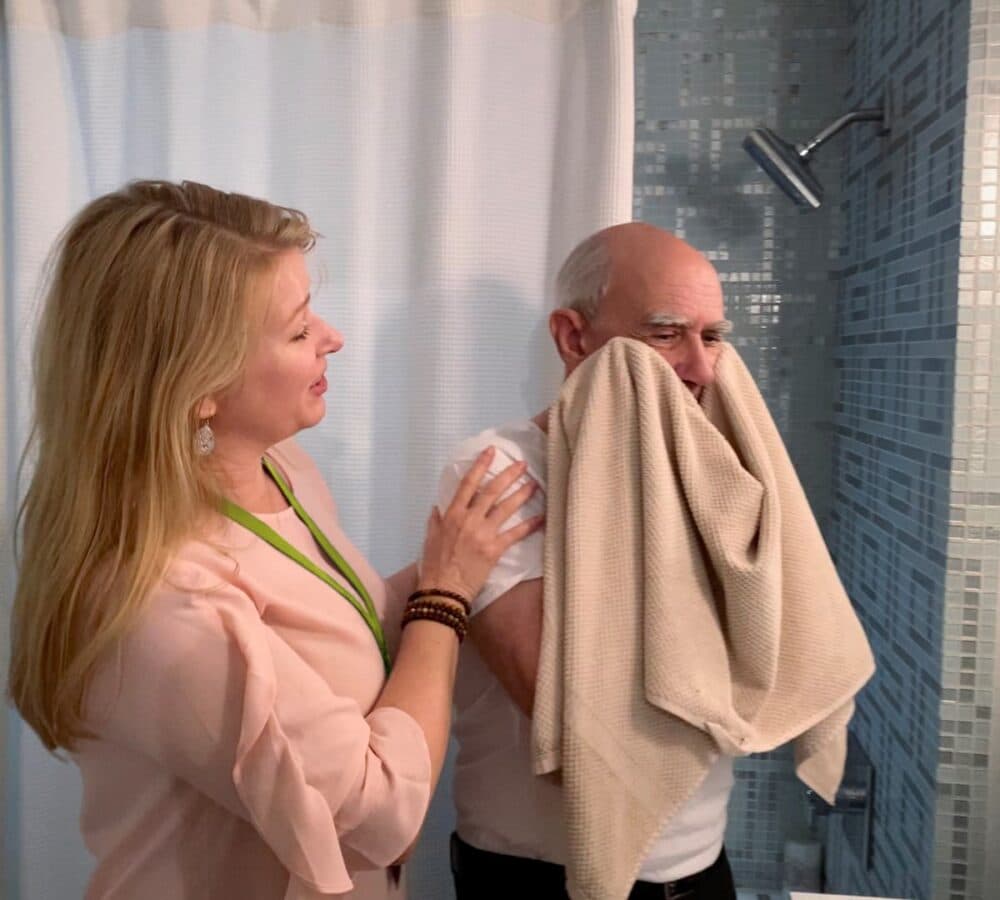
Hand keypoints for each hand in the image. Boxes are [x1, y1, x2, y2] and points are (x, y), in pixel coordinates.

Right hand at [418, 447, 542, 599]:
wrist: (443, 590)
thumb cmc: (434, 565)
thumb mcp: (430, 538)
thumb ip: (437, 520)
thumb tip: (439, 506)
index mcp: (452, 514)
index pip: (468, 483)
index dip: (480, 465)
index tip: (491, 452)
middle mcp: (469, 519)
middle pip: (492, 491)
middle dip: (508, 475)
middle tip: (523, 464)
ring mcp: (483, 533)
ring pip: (506, 508)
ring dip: (522, 494)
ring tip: (535, 484)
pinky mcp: (494, 549)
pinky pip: (515, 533)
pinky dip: (529, 525)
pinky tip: (541, 517)